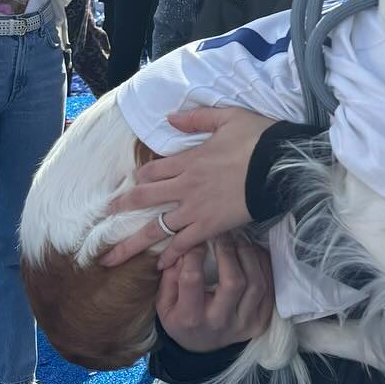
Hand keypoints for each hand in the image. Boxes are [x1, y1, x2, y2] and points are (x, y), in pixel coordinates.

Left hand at [100, 105, 274, 268]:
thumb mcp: (229, 117)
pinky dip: (171, 256)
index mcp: (188, 160)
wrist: (281, 165)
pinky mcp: (211, 226)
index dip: (140, 178)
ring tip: (110, 258)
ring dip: (131, 244)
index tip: (134, 185)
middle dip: (120, 209)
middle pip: (143, 199)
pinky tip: (160, 266)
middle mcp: (185, 186)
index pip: (152, 171)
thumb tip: (168, 118)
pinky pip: (184, 244)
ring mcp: (196, 208)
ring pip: (155, 228)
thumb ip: (197, 118)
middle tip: (103, 219)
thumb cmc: (258, 138)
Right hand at [155, 238, 273, 353]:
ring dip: (248, 255)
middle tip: (222, 235)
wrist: (204, 349)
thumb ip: (170, 278)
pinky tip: (251, 254)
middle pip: (233, 281)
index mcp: (190, 318)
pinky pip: (268, 288)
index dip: (194, 254)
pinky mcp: (261, 320)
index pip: (192, 279)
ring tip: (238, 241)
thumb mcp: (165, 305)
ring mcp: (244, 323)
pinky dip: (262, 266)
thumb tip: (183, 249)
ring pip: (256, 283)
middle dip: (228, 252)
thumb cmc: (182, 320)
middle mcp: (220, 322)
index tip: (197, 241)